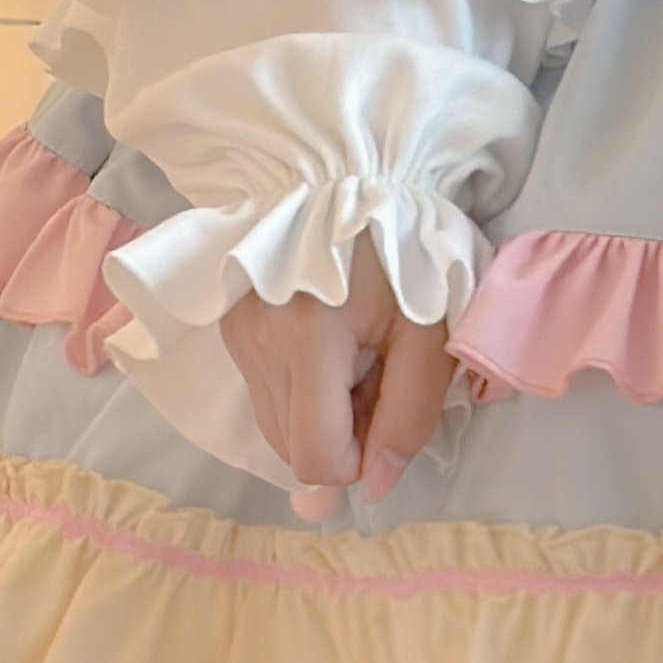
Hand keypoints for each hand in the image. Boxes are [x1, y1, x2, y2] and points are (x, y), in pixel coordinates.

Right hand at [218, 238, 454, 513]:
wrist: (353, 175)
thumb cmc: (405, 248)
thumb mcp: (432, 328)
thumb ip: (410, 413)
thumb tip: (375, 487)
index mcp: (308, 338)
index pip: (313, 456)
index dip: (355, 463)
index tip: (385, 422)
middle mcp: (258, 342)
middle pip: (290, 448)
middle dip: (339, 437)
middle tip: (378, 382)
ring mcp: (237, 333)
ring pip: (274, 424)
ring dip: (318, 415)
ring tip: (357, 361)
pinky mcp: (231, 324)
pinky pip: (264, 390)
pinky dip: (299, 389)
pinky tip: (330, 347)